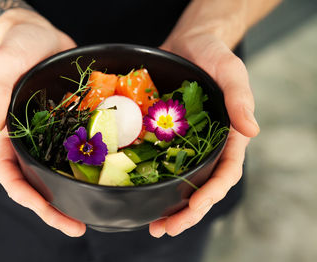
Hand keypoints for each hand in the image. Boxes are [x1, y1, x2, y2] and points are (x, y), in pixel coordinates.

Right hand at [0, 10, 85, 236]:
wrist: (42, 35)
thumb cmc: (17, 47)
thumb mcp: (3, 66)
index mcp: (9, 134)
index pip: (10, 174)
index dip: (26, 197)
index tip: (47, 212)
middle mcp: (32, 140)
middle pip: (38, 182)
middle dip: (54, 208)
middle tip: (79, 227)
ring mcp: (54, 134)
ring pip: (61, 171)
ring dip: (75, 194)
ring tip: (96, 212)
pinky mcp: (74, 123)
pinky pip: (83, 148)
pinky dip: (93, 165)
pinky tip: (110, 176)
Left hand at [149, 33, 259, 236]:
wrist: (188, 42)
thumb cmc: (214, 54)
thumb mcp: (230, 70)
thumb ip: (240, 98)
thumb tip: (252, 131)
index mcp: (228, 137)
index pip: (225, 172)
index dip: (211, 193)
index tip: (194, 206)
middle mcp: (206, 145)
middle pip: (201, 186)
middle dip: (186, 211)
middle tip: (165, 229)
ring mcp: (184, 142)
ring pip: (179, 181)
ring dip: (167, 205)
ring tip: (152, 225)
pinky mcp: (163, 135)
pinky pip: (158, 160)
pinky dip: (150, 179)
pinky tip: (136, 191)